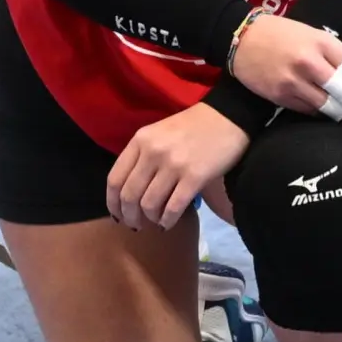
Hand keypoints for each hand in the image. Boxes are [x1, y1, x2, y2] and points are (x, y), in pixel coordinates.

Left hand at [107, 102, 250, 230]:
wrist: (229, 116)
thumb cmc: (193, 126)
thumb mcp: (159, 133)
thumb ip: (141, 156)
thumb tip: (129, 193)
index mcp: (141, 140)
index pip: (115, 179)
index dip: (112, 203)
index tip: (118, 215)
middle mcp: (153, 152)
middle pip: (130, 196)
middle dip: (130, 216)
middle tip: (136, 225)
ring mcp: (174, 164)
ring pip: (150, 205)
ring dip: (151, 219)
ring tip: (156, 221)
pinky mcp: (195, 177)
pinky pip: (174, 208)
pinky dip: (168, 220)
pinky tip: (169, 222)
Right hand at [226, 12, 341, 111]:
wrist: (240, 37)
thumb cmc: (280, 33)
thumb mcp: (311, 34)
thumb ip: (332, 53)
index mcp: (321, 42)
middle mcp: (309, 62)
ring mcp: (293, 81)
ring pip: (328, 106)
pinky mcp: (280, 96)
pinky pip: (308, 110)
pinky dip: (321, 114)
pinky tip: (330, 115)